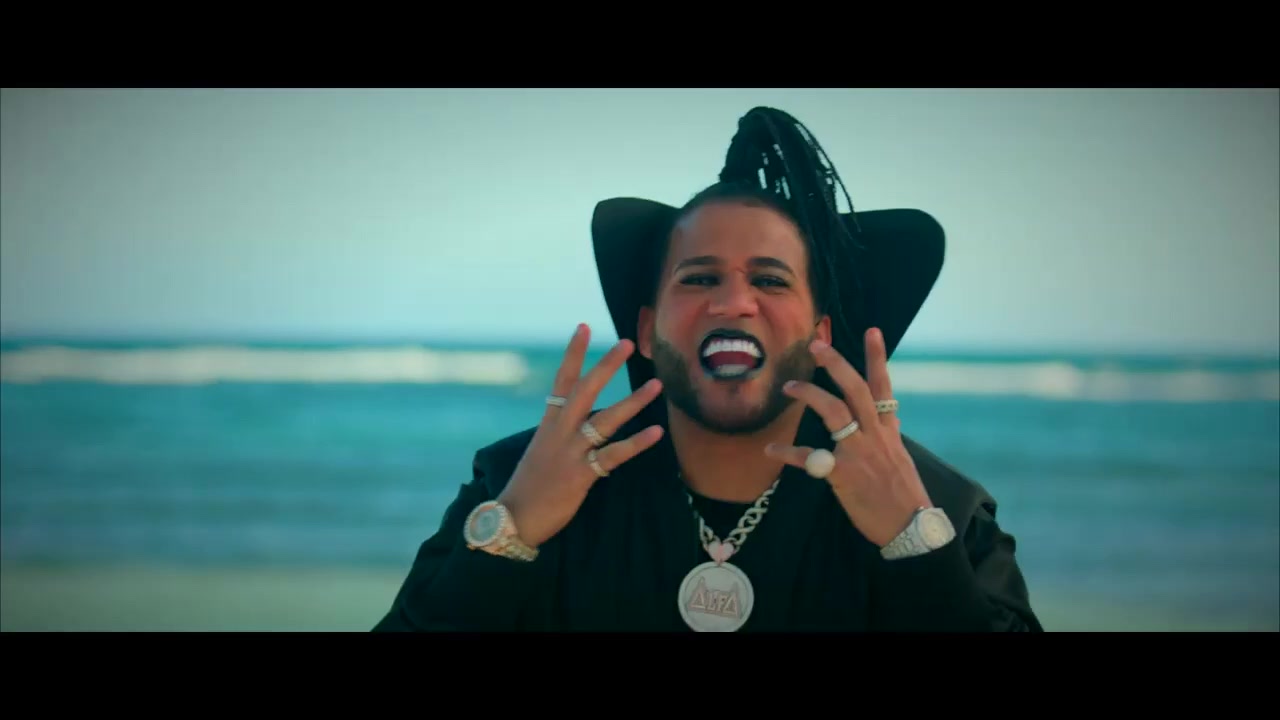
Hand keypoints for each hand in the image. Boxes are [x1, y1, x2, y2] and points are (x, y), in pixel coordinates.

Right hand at [497, 324, 664, 547]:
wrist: (514, 518)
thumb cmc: (529, 486)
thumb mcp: (542, 451)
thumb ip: (562, 434)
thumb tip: (582, 422)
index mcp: (549, 424)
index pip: (562, 380)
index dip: (574, 354)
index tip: (584, 327)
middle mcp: (560, 432)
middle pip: (585, 391)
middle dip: (606, 366)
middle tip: (627, 343)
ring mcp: (571, 452)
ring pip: (606, 420)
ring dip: (633, 401)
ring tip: (656, 384)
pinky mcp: (582, 475)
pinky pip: (614, 455)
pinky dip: (636, 443)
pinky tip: (656, 431)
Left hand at [764, 327, 930, 547]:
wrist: (911, 527)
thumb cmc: (904, 496)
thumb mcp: (899, 458)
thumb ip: (884, 436)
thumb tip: (880, 421)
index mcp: (888, 430)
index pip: (883, 386)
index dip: (877, 357)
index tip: (871, 331)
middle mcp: (875, 435)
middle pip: (855, 389)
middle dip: (836, 364)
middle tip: (816, 346)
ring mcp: (859, 452)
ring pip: (834, 412)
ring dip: (809, 395)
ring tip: (789, 386)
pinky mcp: (843, 474)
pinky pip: (809, 458)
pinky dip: (788, 453)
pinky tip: (771, 449)